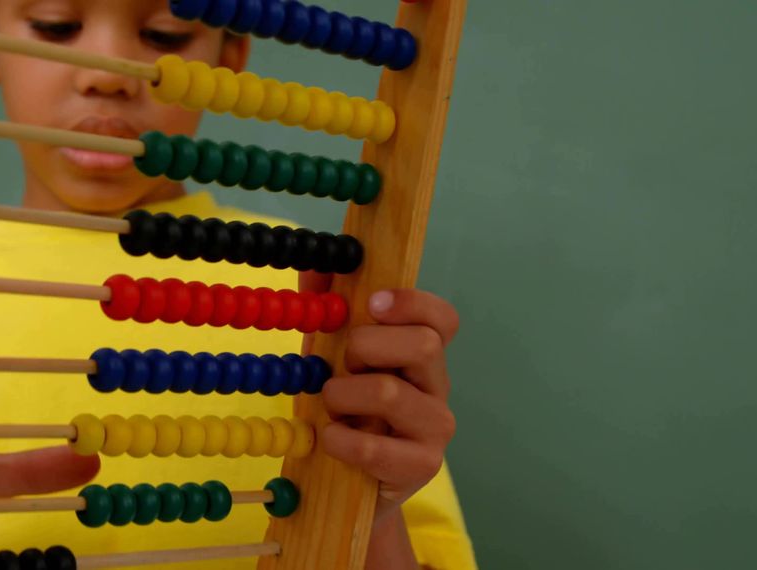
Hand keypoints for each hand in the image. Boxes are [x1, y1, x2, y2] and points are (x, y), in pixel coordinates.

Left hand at [300, 273, 458, 520]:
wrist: (349, 487)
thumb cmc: (343, 412)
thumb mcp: (329, 356)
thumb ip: (326, 311)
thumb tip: (314, 267)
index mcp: (422, 355)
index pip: (442, 318)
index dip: (412, 302)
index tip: (372, 303)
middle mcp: (438, 387)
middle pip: (424, 345)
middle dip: (368, 346)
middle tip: (343, 363)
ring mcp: (436, 428)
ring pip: (390, 392)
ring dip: (343, 394)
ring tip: (330, 405)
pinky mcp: (422, 466)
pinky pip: (376, 446)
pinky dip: (342, 439)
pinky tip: (330, 439)